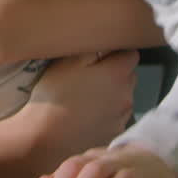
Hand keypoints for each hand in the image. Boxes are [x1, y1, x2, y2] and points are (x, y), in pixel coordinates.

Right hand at [11, 50, 138, 176]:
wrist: (45, 137)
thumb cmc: (54, 96)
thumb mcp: (68, 61)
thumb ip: (93, 46)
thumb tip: (107, 40)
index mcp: (117, 73)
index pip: (131, 54)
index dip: (116, 52)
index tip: (100, 56)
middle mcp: (127, 95)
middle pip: (129, 76)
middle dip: (114, 73)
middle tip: (89, 77)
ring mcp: (122, 117)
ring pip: (123, 97)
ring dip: (111, 95)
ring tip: (85, 99)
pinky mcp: (114, 134)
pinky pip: (115, 117)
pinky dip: (106, 114)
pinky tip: (86, 116)